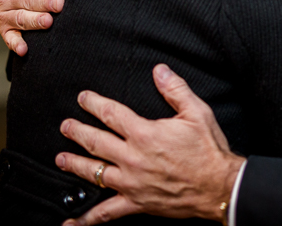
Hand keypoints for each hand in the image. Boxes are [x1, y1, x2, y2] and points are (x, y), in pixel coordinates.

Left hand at [56, 64, 244, 225]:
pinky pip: (105, 213)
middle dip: (77, 132)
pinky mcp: (136, 203)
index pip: (111, 114)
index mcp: (144, 133)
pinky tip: (69, 221)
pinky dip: (85, 218)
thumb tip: (159, 70)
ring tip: (61, 159)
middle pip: (95, 142)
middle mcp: (133, 158)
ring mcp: (131, 183)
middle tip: (65, 126)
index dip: (93, 103)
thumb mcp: (197, 112)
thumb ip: (175, 89)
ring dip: (74, 165)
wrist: (219, 187)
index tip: (83, 98)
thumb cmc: (209, 150)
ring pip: (94, 173)